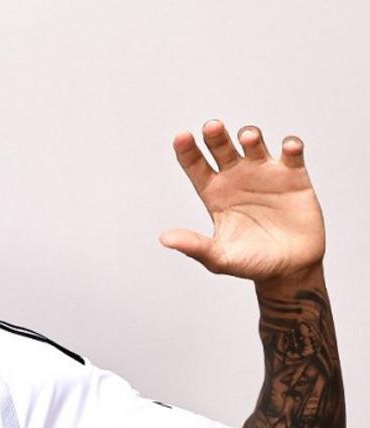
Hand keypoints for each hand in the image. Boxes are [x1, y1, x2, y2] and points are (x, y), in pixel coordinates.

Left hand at [161, 120, 323, 282]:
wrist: (289, 269)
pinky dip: (291, 145)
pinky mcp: (293, 176)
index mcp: (213, 192)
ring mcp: (264, 174)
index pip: (195, 165)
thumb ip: (194, 246)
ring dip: (250, 135)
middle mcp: (236, 178)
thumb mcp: (219, 257)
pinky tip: (288, 148)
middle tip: (212, 127)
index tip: (181, 136)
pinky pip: (292, 153)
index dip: (186, 149)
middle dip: (216, 134)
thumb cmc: (251, 263)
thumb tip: (165, 239)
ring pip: (254, 143)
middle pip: (221, 146)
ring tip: (248, 139)